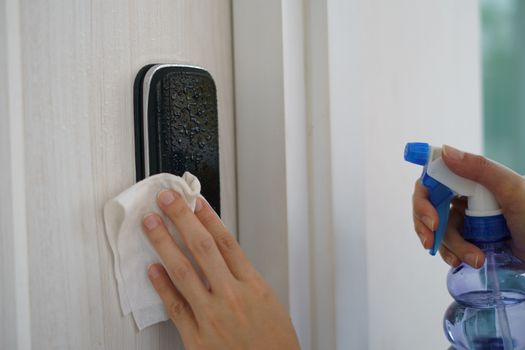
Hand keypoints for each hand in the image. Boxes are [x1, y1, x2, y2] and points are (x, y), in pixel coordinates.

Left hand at [142, 191, 299, 349]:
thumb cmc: (274, 343)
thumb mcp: (269, 302)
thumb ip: (244, 277)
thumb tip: (222, 254)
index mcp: (253, 286)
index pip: (226, 241)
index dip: (208, 218)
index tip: (195, 201)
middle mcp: (232, 297)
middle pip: (203, 247)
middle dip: (182, 218)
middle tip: (167, 199)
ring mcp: (212, 316)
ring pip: (184, 271)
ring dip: (164, 243)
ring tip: (152, 224)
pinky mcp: (197, 339)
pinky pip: (175, 307)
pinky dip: (162, 286)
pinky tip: (152, 268)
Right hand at [412, 144, 524, 267]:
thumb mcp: (513, 192)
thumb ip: (481, 169)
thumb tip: (444, 151)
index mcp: (474, 178)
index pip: (434, 180)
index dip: (423, 198)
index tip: (429, 218)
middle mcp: (467, 195)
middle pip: (430, 206)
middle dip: (427, 226)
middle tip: (430, 242)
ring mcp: (468, 218)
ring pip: (440, 229)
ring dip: (451, 246)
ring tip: (476, 259)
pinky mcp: (471, 239)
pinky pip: (448, 245)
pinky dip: (452, 254)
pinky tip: (465, 262)